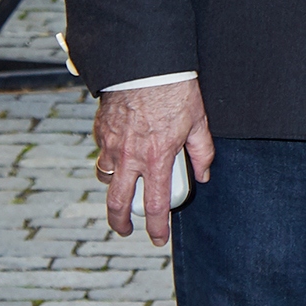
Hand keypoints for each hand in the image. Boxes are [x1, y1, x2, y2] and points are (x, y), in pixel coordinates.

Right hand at [93, 80, 213, 244]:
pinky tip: (120, 153)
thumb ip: (202, 152)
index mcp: (157, 157)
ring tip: (124, 186)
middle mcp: (130, 156)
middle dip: (120, 222)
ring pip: (106, 177)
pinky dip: (110, 159)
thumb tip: (204, 176)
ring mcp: (111, 145)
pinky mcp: (101, 131)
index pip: (156, 203)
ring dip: (114, 186)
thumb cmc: (176, 91)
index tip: (157, 239)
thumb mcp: (199, 122)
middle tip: (125, 229)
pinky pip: (103, 153)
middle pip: (117, 202)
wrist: (146, 65)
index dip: (157, 227)